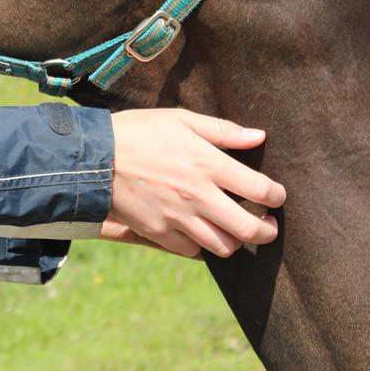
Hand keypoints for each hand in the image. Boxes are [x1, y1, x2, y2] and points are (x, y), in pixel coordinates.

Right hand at [107, 108, 285, 257]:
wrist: (92, 156)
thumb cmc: (138, 132)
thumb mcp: (180, 120)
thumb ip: (222, 130)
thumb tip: (259, 136)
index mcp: (208, 165)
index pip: (262, 190)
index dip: (276, 196)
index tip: (274, 195)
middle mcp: (198, 196)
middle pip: (249, 229)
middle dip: (267, 231)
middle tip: (266, 225)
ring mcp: (178, 218)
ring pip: (223, 246)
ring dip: (234, 240)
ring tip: (232, 230)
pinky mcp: (158, 232)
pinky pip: (191, 251)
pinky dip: (200, 246)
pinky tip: (198, 232)